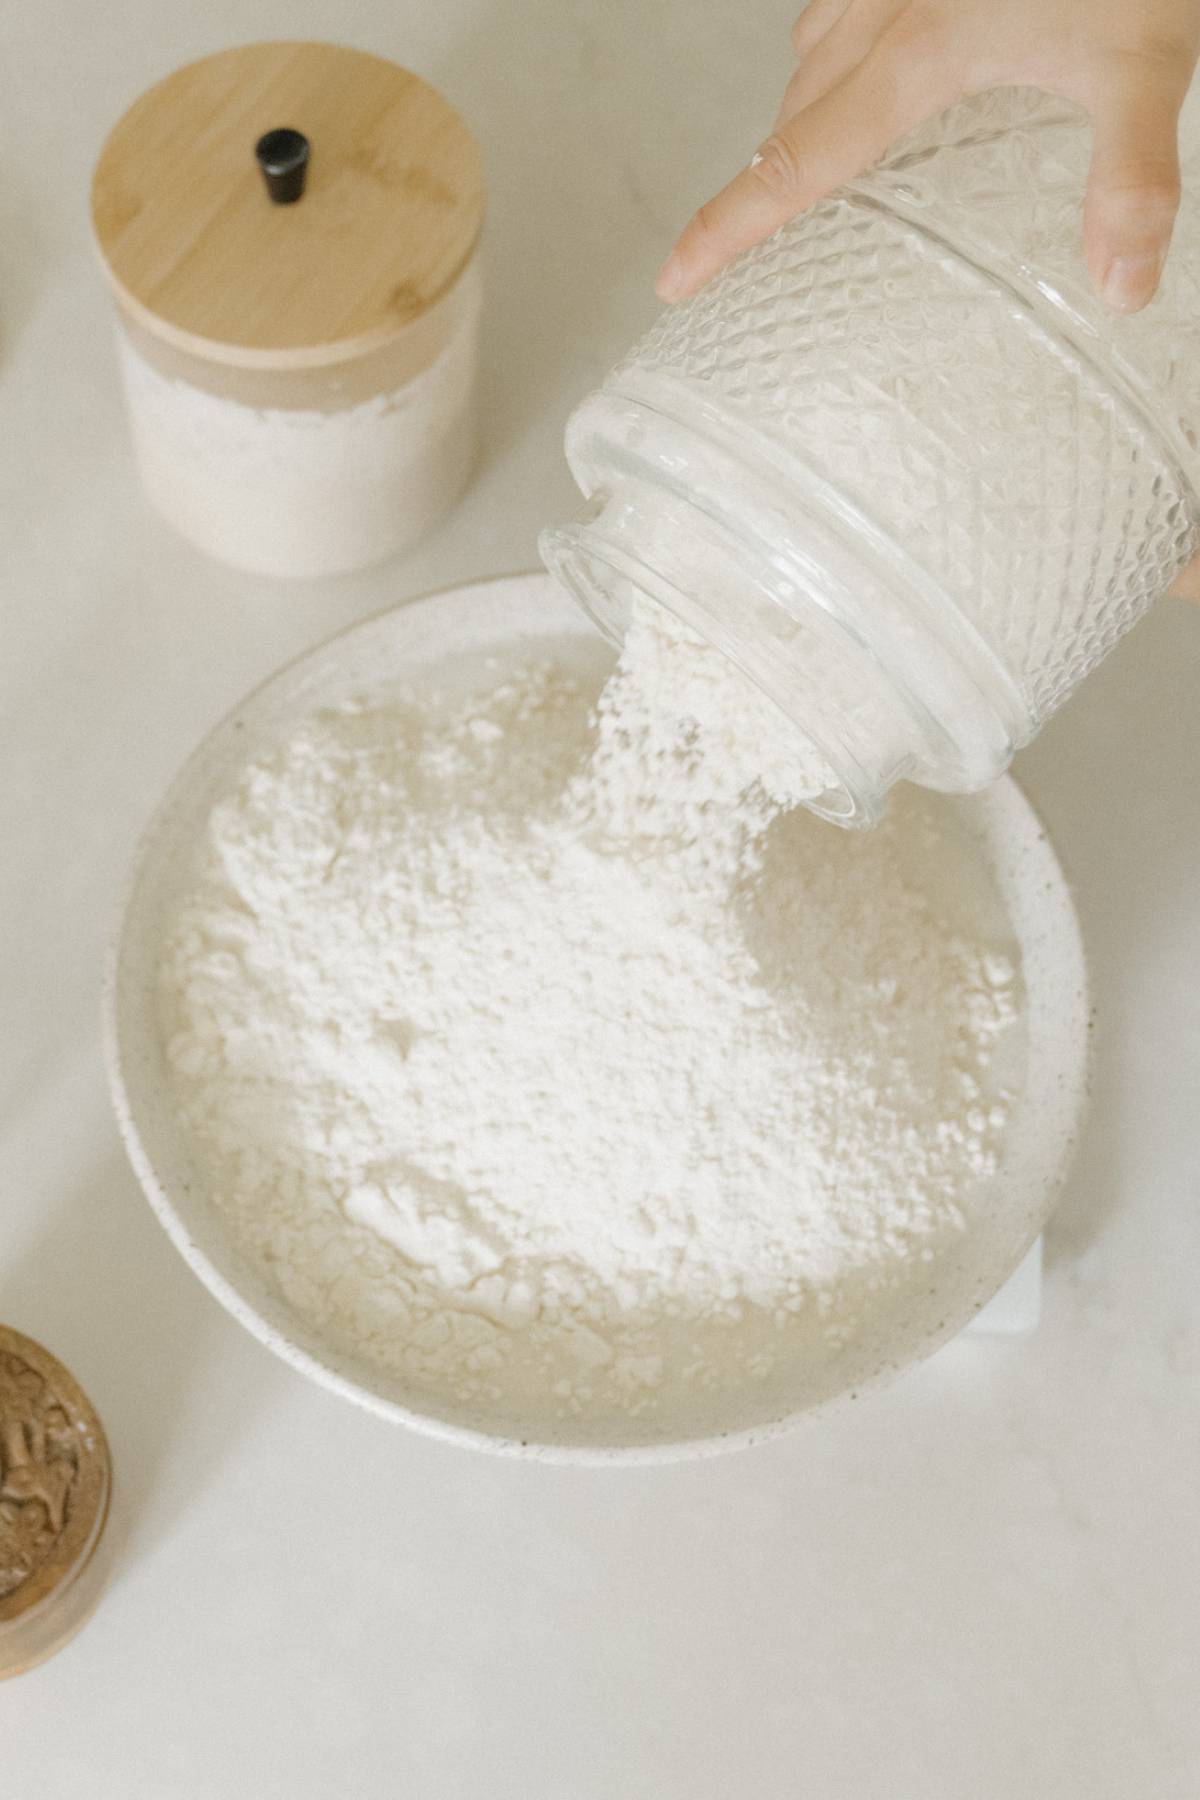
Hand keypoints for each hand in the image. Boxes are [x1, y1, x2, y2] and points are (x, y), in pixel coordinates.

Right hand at [656, 0, 1199, 312]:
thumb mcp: (1145, 66)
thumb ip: (1131, 180)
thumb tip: (1122, 292)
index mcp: (918, 58)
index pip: (795, 167)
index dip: (726, 228)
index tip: (674, 278)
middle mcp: (884, 10)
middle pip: (792, 115)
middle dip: (762, 184)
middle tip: (736, 242)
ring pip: (812, 50)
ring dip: (799, 112)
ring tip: (807, 161)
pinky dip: (834, 45)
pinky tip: (868, 54)